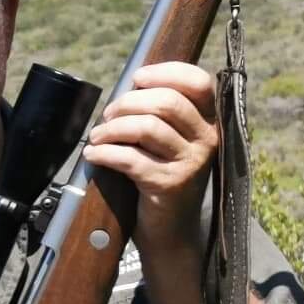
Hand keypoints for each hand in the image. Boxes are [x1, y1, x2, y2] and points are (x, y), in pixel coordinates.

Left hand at [84, 60, 220, 261]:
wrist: (171, 231)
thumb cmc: (163, 177)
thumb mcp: (171, 142)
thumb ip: (162, 114)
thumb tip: (130, 85)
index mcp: (210, 122)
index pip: (198, 82)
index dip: (166, 72)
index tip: (137, 78)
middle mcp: (207, 139)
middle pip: (166, 102)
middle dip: (128, 102)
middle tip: (108, 115)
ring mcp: (190, 162)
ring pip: (147, 127)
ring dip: (113, 128)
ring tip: (98, 136)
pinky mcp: (169, 184)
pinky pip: (130, 158)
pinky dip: (105, 153)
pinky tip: (93, 155)